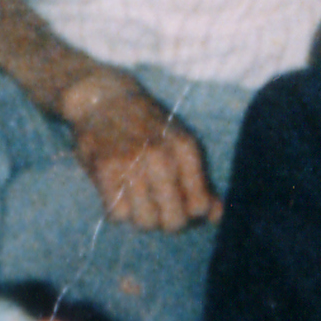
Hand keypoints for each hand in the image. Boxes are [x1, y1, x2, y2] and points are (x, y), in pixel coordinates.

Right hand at [60, 71, 220, 231]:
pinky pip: (118, 215)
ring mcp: (132, 163)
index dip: (191, 213)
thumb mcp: (179, 144)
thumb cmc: (147, 127)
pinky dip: (118, 209)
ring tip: (137, 197)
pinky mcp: (105, 170)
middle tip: (158, 206)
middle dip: (167, 221)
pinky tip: (118, 190)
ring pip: (146, 222)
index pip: (199, 206)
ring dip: (141, 217)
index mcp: (185, 148)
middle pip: (174, 221)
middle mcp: (161, 156)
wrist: (103, 98)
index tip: (180, 203)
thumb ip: (199, 181)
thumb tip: (217, 215)